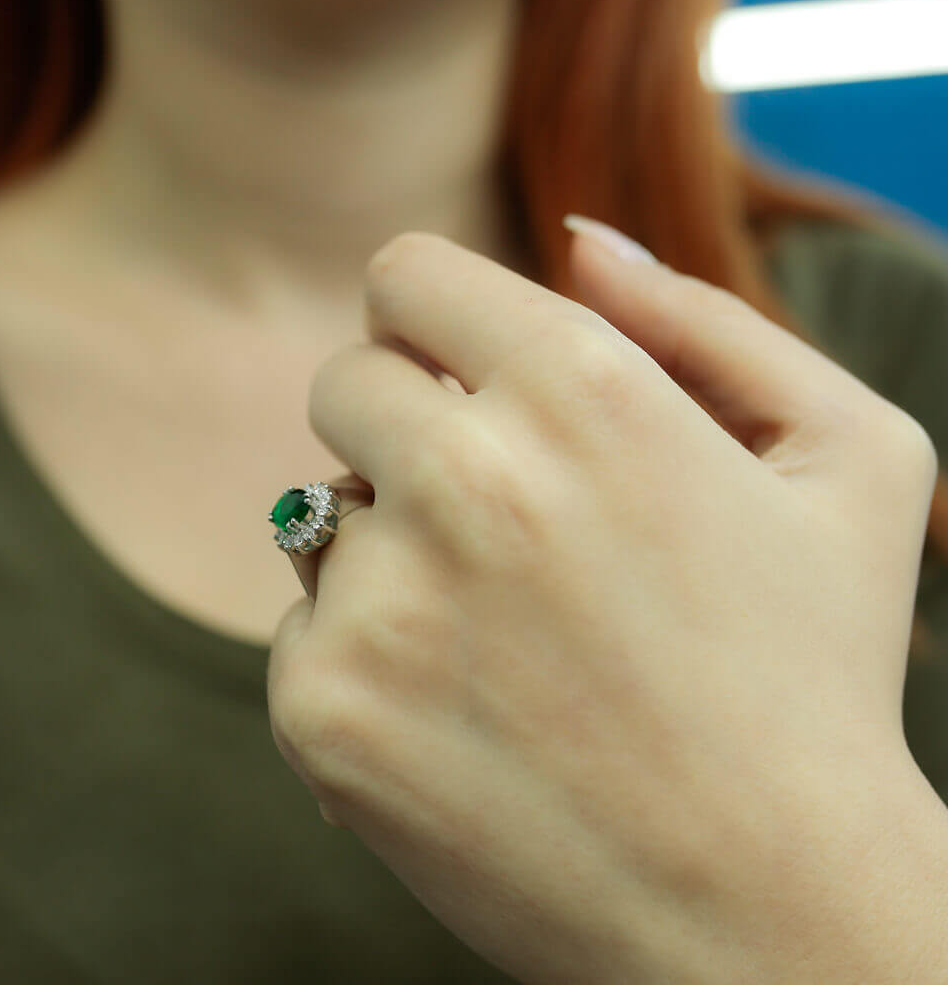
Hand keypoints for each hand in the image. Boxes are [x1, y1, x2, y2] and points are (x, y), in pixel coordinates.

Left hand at [267, 221, 941, 983]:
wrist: (767, 910)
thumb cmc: (817, 674)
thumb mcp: (848, 462)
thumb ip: (708, 321)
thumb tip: (581, 240)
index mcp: (583, 388)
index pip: (406, 277)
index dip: (431, 321)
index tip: (460, 376)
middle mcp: (468, 478)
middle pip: (344, 382)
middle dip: (404, 427)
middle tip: (491, 517)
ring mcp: (382, 599)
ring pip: (318, 513)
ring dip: (390, 550)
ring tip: (503, 637)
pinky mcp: (325, 708)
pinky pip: (303, 627)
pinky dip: (366, 659)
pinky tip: (468, 718)